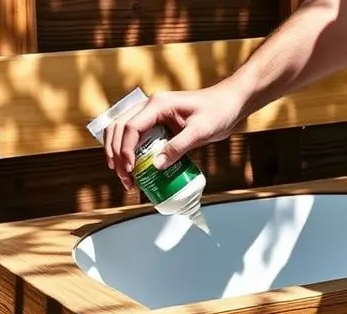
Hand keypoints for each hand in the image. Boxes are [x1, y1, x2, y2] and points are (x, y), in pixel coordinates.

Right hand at [104, 83, 247, 190]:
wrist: (230, 103)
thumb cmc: (218, 112)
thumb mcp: (199, 132)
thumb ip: (177, 148)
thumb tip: (155, 166)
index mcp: (157, 104)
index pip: (131, 128)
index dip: (125, 150)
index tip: (131, 170)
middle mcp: (150, 107)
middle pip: (119, 128)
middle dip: (117, 154)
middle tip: (125, 178)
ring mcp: (152, 114)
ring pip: (122, 131)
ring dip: (118, 153)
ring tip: (125, 176)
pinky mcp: (157, 123)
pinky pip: (136, 136)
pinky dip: (129, 151)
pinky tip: (133, 168)